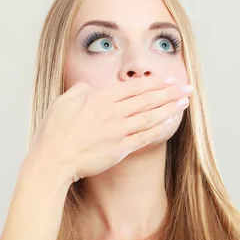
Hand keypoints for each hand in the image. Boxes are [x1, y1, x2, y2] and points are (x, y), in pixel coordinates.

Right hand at [28, 76, 192, 182]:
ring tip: (184, 102)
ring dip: (170, 108)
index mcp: (99, 98)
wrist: (52, 160)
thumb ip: (79, 90)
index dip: (154, 82)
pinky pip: (144, 137)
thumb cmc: (54, 131)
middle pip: (147, 99)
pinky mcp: (119, 149)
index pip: (133, 87)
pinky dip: (158, 129)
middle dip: (170, 92)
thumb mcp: (62, 102)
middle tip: (187, 87)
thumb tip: (89, 86)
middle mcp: (112, 112)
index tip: (169, 79)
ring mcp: (117, 131)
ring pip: (150, 116)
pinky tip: (171, 123)